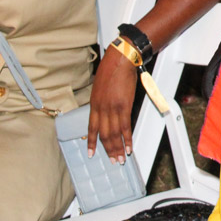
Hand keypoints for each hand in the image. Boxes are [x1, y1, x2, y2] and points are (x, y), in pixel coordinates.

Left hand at [88, 48, 137, 163]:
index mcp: (94, 104)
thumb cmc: (110, 70)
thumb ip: (101, 102)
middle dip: (108, 149)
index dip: (91, 142)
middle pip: (104, 135)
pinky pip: (125, 127)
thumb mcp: (100, 88)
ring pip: (114, 134)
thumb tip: (104, 112)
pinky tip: (129, 147)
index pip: (91, 128)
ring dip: (118, 148)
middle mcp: (101, 109)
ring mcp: (112, 109)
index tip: (91, 153)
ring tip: (121, 159)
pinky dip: (127, 139)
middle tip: (113, 160)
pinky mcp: (124, 106)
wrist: (119, 61)